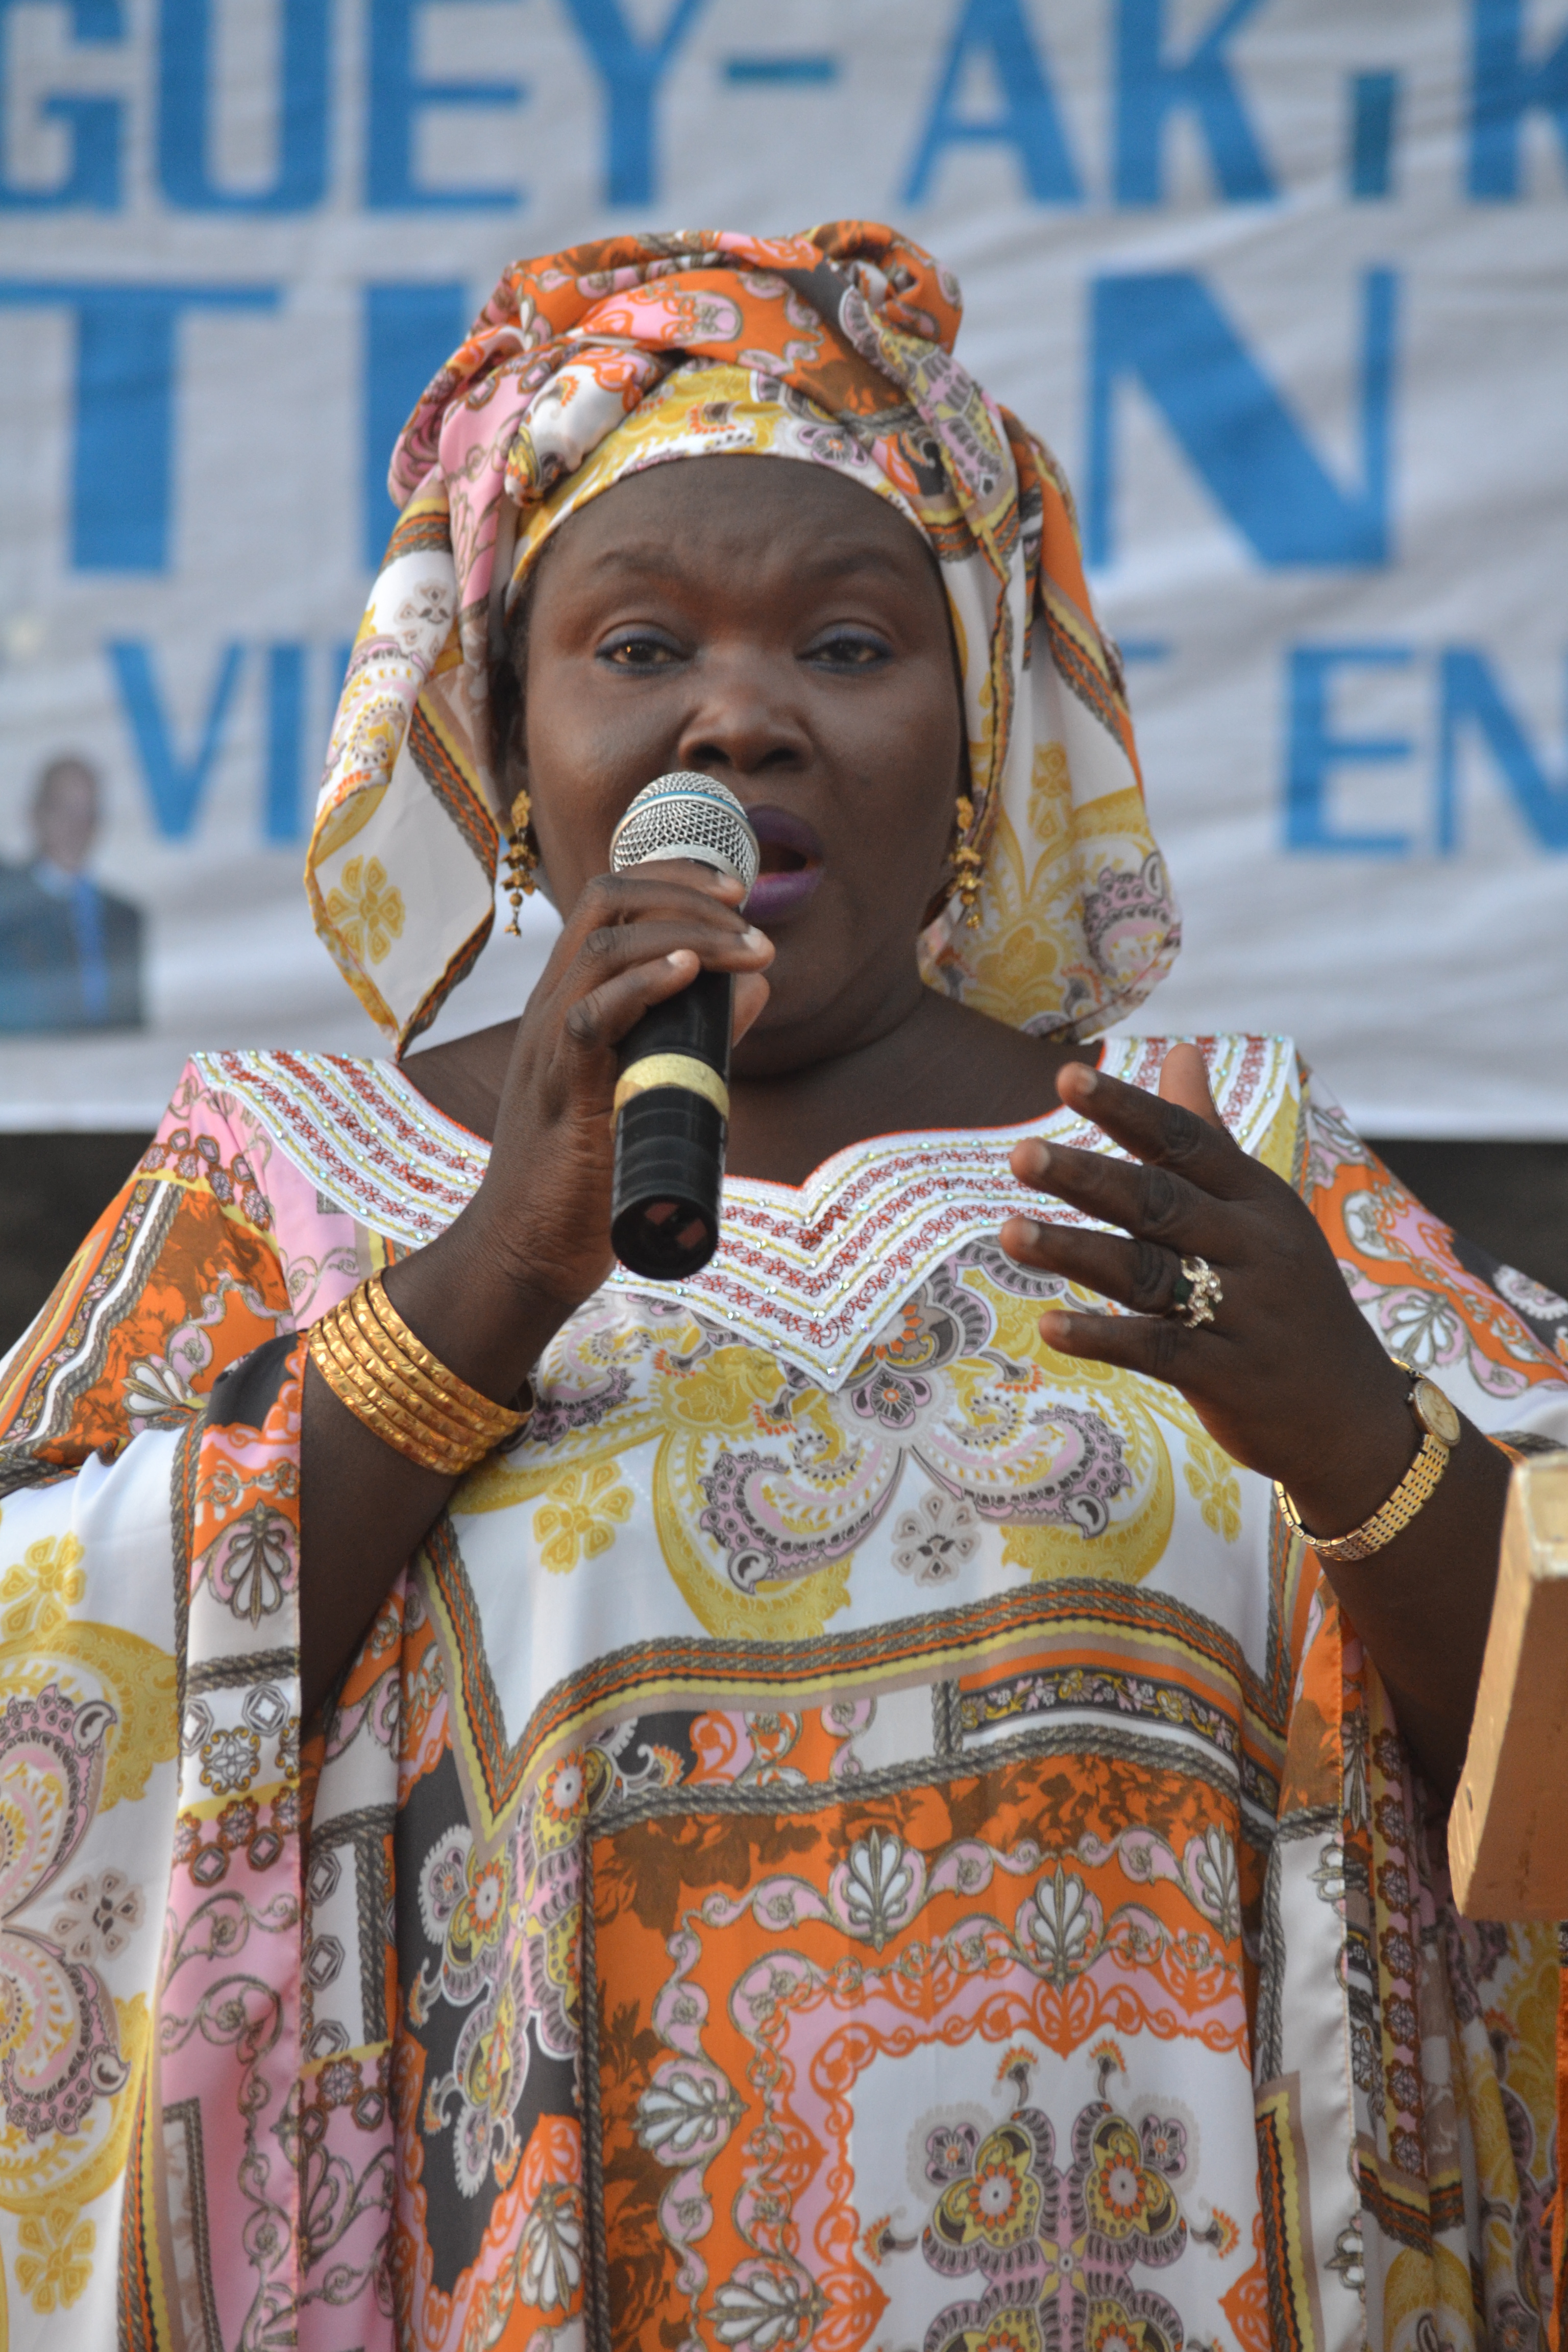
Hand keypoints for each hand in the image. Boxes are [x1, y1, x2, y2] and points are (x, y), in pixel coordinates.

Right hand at [390, 862, 772, 1397]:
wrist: (526, 1251)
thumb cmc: (588, 1176)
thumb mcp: (652, 1085)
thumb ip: (698, 1035)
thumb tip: (757, 983)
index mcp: (568, 999)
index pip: (608, 900)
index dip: (672, 877)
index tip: (736, 891)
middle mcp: (552, 1007)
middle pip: (605, 900)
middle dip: (685, 891)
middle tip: (750, 918)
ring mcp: (550, 1044)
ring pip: (603, 946)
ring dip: (688, 934)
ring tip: (750, 950)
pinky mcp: (560, 1089)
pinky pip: (591, 1013)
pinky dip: (644, 985)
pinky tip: (690, 974)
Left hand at [1000, 1045, 1417, 1537]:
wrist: (1353, 1415)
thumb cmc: (1289, 1300)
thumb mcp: (1263, 1211)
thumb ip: (1208, 1136)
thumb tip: (1179, 1050)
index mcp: (1259, 1200)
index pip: (1186, 1141)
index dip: (1126, 1109)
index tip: (1066, 1077)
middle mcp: (1256, 1248)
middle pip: (1160, 1202)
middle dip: (1087, 1177)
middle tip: (1018, 1154)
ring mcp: (1245, 1314)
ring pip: (1149, 1274)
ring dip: (1075, 1252)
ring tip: (1007, 1232)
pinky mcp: (1229, 1377)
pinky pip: (1157, 1350)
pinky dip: (1102, 1337)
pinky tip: (1048, 1326)